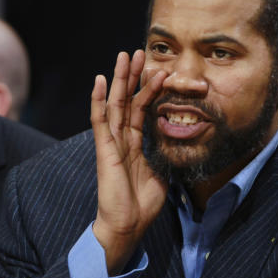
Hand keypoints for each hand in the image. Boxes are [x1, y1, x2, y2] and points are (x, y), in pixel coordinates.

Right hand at [90, 50, 168, 273]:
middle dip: (134, 76)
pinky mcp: (105, 150)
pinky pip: (100, 121)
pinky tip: (100, 80)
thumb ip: (164, 156)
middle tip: (141, 52)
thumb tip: (179, 144)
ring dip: (120, 79)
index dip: (149, 90)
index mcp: (135, 145)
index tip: (159, 72)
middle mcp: (122, 139)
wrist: (127, 224)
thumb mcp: (162, 174)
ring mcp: (112, 143)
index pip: (142, 110)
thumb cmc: (142, 205)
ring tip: (125, 56)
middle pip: (128, 100)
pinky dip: (99, 99)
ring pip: (116, 104)